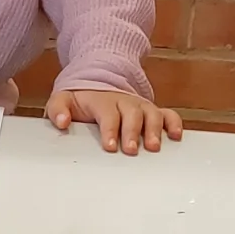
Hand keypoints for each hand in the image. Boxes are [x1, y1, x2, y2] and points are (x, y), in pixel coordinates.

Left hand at [46, 87, 182, 154]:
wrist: (96, 82)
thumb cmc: (80, 99)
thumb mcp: (63, 99)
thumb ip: (58, 109)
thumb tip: (61, 122)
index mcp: (102, 100)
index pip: (108, 114)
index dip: (110, 130)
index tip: (110, 146)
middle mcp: (124, 102)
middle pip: (132, 114)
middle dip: (133, 132)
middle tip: (132, 150)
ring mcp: (140, 106)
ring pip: (152, 114)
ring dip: (155, 130)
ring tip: (154, 147)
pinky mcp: (151, 110)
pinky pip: (167, 114)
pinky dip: (174, 123)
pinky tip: (176, 136)